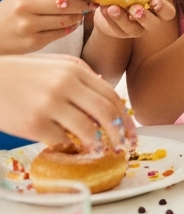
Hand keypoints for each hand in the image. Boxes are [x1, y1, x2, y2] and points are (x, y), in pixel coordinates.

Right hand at [0, 0, 94, 52]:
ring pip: (66, 19)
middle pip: (65, 2)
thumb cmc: (16, 8)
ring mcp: (28, 25)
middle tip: (90, 2)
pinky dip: (71, 27)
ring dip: (79, 16)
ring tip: (81, 13)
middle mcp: (24, 6)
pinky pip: (61, 32)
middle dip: (83, 2)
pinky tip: (72, 23)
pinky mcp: (33, 41)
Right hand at [0, 54, 135, 148]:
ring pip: (87, 130)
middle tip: (124, 146)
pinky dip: (68, 145)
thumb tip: (106, 99)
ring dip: (97, 143)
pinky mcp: (33, 123)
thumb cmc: (22, 74)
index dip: (125, 116)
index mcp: (74, 69)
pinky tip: (68, 145)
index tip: (131, 131)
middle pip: (106, 113)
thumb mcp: (55, 65)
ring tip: (98, 148)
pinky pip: (60, 140)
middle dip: (120, 133)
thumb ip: (82, 77)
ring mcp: (49, 104)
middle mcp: (65, 85)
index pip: (110, 95)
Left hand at [93, 0, 177, 38]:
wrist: (113, 3)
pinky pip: (116, 29)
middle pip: (154, 24)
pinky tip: (103, 8)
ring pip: (134, 30)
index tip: (154, 0)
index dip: (163, 8)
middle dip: (144, 17)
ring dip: (123, 19)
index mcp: (158, 9)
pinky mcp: (121, 33)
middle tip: (134, 8)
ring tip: (112, 8)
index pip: (168, 12)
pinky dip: (109, 18)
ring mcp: (136, 29)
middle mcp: (151, 21)